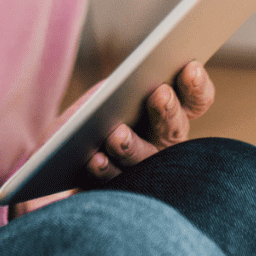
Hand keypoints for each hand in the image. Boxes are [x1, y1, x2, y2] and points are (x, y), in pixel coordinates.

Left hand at [85, 60, 215, 181]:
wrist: (59, 152)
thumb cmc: (92, 114)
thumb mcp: (107, 93)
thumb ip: (126, 85)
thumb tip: (134, 76)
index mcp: (169, 112)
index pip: (195, 101)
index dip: (197, 87)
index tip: (191, 68)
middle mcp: (162, 142)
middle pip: (174, 130)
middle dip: (168, 112)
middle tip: (160, 94)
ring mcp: (142, 168)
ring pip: (145, 160)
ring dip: (133, 147)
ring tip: (118, 134)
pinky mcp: (115, 187)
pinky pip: (113, 182)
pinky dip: (105, 170)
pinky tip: (96, 159)